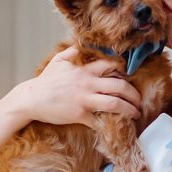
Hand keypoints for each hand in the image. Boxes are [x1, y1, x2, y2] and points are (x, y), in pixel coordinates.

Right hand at [20, 44, 141, 129]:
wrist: (31, 98)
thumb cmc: (46, 81)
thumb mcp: (59, 61)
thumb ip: (72, 51)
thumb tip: (80, 44)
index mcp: (85, 70)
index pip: (111, 65)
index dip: (125, 71)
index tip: (131, 78)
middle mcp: (88, 83)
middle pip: (119, 86)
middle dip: (134, 94)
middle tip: (139, 100)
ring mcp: (84, 99)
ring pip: (114, 103)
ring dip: (129, 109)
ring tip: (136, 113)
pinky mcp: (80, 114)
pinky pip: (100, 121)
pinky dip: (110, 124)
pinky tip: (118, 127)